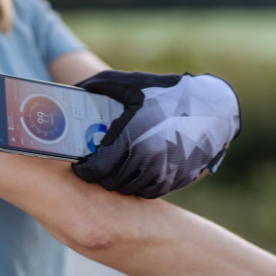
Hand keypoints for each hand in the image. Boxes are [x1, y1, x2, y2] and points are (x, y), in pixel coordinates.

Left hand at [72, 70, 240, 198]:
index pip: (96, 170)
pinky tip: (135, 172)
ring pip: (129, 190)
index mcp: (131, 137)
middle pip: (110, 182)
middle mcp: (147, 158)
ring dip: (118, 182)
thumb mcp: (127, 83)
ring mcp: (164, 172)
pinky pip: (149, 192)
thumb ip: (93, 87)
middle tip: (95, 166)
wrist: (210, 108)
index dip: (84, 170)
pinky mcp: (177, 180)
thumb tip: (66, 92)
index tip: (80, 165)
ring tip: (114, 168)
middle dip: (99, 176)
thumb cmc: (164, 93)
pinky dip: (139, 185)